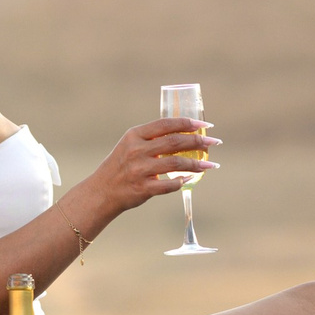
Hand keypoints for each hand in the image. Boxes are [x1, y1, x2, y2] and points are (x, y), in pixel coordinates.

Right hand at [92, 117, 218, 216]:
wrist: (101, 192)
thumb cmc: (120, 166)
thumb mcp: (130, 145)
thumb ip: (151, 139)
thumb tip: (183, 134)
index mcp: (134, 135)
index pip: (165, 124)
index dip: (188, 123)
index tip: (205, 124)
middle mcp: (136, 150)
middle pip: (175, 142)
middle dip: (198, 141)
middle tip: (214, 142)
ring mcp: (139, 170)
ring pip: (176, 163)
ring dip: (197, 164)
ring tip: (210, 165)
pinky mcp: (143, 188)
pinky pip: (170, 185)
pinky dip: (183, 181)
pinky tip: (191, 179)